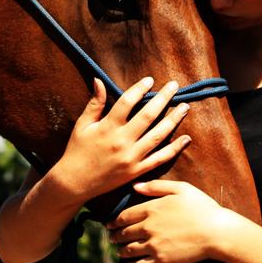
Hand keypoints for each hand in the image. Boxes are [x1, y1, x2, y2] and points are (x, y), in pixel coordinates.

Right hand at [48, 77, 191, 207]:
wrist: (75, 182)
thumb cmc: (77, 150)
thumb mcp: (82, 125)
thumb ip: (95, 103)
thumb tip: (99, 80)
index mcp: (108, 127)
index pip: (127, 102)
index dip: (139, 89)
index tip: (150, 80)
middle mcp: (122, 141)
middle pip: (148, 115)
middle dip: (163, 98)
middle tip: (174, 85)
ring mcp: (132, 157)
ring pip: (158, 135)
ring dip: (174, 119)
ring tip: (185, 107)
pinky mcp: (137, 171)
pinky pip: (160, 158)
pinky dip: (175, 148)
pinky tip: (186, 138)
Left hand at [105, 180, 239, 262]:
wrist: (216, 232)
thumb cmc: (202, 207)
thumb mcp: (180, 188)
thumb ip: (155, 186)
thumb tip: (134, 186)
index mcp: (151, 209)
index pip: (124, 216)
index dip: (114, 221)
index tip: (110, 224)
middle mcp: (148, 227)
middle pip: (124, 233)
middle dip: (115, 236)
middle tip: (112, 238)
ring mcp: (153, 245)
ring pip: (129, 250)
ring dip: (121, 251)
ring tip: (120, 251)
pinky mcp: (161, 260)